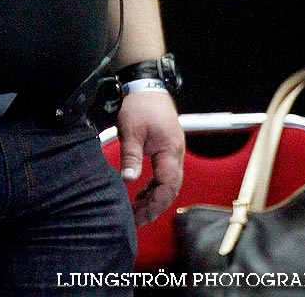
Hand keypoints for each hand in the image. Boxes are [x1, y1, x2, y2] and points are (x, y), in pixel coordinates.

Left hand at [116, 89, 184, 225]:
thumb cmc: (139, 105)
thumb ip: (131, 156)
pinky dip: (153, 187)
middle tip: (136, 220)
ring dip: (153, 198)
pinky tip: (141, 193)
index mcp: (171, 152)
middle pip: (169, 189)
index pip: (168, 186)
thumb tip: (128, 180)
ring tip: (136, 211)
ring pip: (167, 184)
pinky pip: (163, 175)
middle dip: (154, 207)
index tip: (140, 216)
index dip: (155, 204)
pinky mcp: (165, 150)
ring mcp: (172, 153)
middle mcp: (176, 155)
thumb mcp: (131, 130)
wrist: (146, 86)